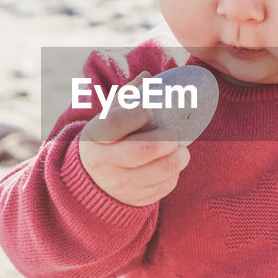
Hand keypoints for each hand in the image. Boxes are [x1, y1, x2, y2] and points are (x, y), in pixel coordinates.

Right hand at [77, 71, 190, 206]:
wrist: (94, 180)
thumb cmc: (109, 139)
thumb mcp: (110, 117)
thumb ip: (129, 96)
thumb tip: (148, 77)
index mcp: (95, 137)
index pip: (113, 124)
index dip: (134, 115)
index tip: (150, 109)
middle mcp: (103, 163)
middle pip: (139, 152)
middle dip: (163, 142)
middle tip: (175, 135)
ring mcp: (119, 185)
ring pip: (155, 174)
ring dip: (175, 160)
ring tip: (182, 151)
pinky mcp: (135, 200)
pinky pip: (161, 188)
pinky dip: (172, 176)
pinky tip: (172, 165)